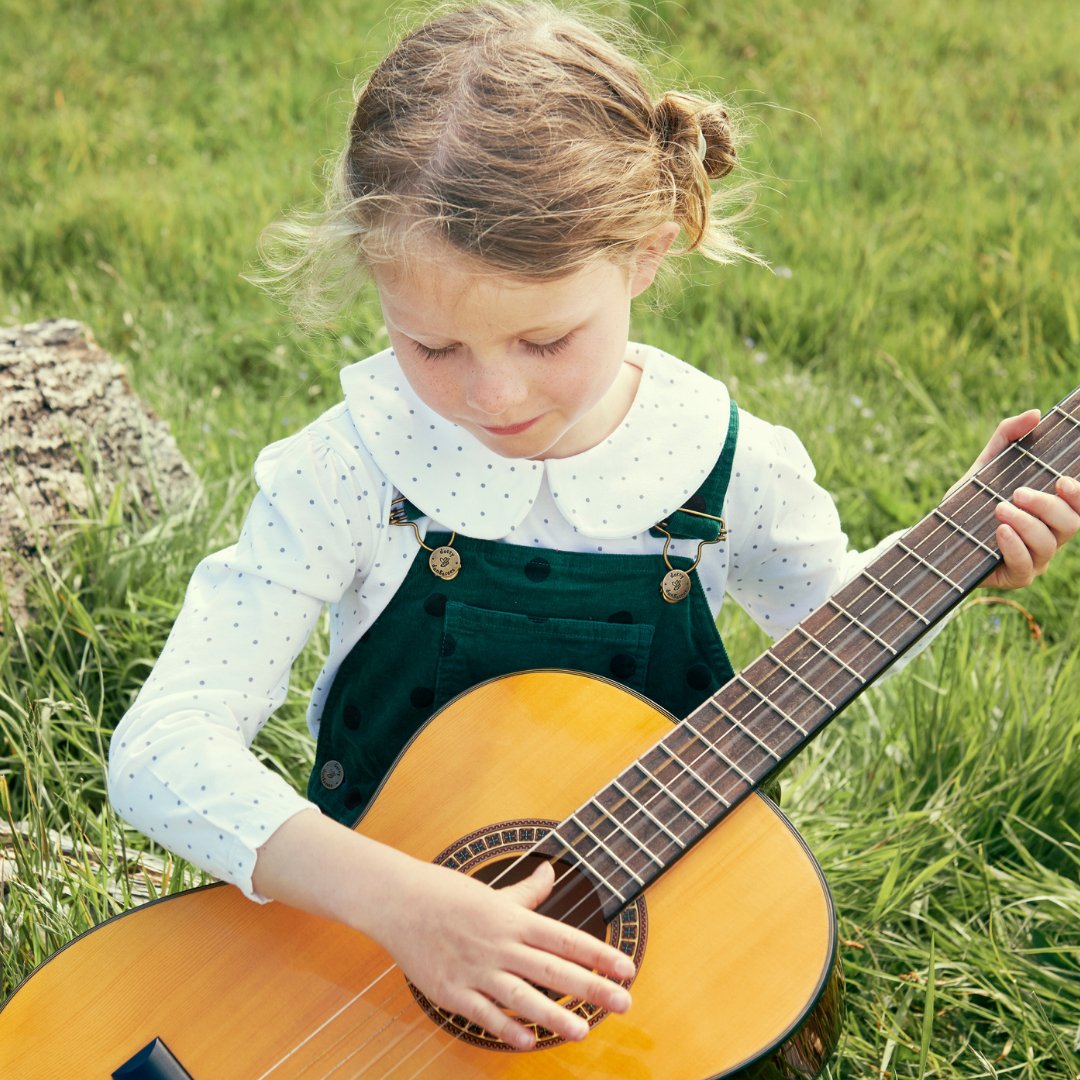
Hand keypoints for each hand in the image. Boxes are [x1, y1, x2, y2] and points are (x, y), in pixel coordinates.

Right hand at [367, 856, 633, 1049]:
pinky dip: (506, 1028)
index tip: (626, 968)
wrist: (398, 902)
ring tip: (583, 1030)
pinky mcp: (452, 991)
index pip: (565, 938)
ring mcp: (476, 970)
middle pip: (552, 969)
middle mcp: (499, 944)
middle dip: (590, 987)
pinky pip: (484, 1014)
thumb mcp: (493, 891)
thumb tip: (551, 872)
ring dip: (554, 1014)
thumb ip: (527, 891)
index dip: (598, 954)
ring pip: (521, 996)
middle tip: (623, 1003)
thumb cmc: (448, 894)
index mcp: (512, 919)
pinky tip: (529, 1041)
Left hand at [964, 411, 1079, 589]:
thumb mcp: (985, 466)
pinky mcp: (1015, 577)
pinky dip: (1014, 547)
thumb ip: (1007, 437)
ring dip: (1026, 524)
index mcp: (1051, 511)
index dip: (1079, 495)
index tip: (1062, 480)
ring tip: (999, 509)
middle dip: (1046, 506)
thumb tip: (1035, 414)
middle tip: (1017, 493)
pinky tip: (1000, 532)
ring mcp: (1035, 558)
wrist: (937, 536)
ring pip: (1048, 544)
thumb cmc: (970, 501)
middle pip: (1070, 524)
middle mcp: (1050, 535)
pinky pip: (1025, 566)